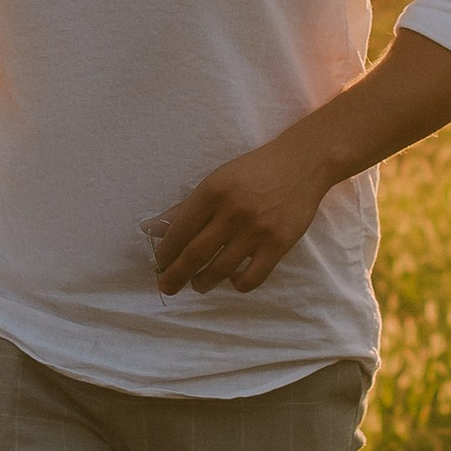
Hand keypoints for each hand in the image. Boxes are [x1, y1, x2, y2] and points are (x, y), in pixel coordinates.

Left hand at [149, 136, 335, 295]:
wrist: (301, 164)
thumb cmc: (254, 171)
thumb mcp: (216, 180)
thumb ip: (185, 207)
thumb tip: (149, 228)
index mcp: (213, 192)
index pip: (179, 232)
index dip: (165, 253)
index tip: (160, 263)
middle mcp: (233, 212)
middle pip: (194, 255)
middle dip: (175, 276)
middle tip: (167, 286)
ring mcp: (257, 230)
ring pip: (220, 270)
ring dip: (203, 282)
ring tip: (199, 284)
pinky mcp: (279, 245)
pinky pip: (252, 278)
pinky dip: (238, 284)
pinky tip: (233, 279)